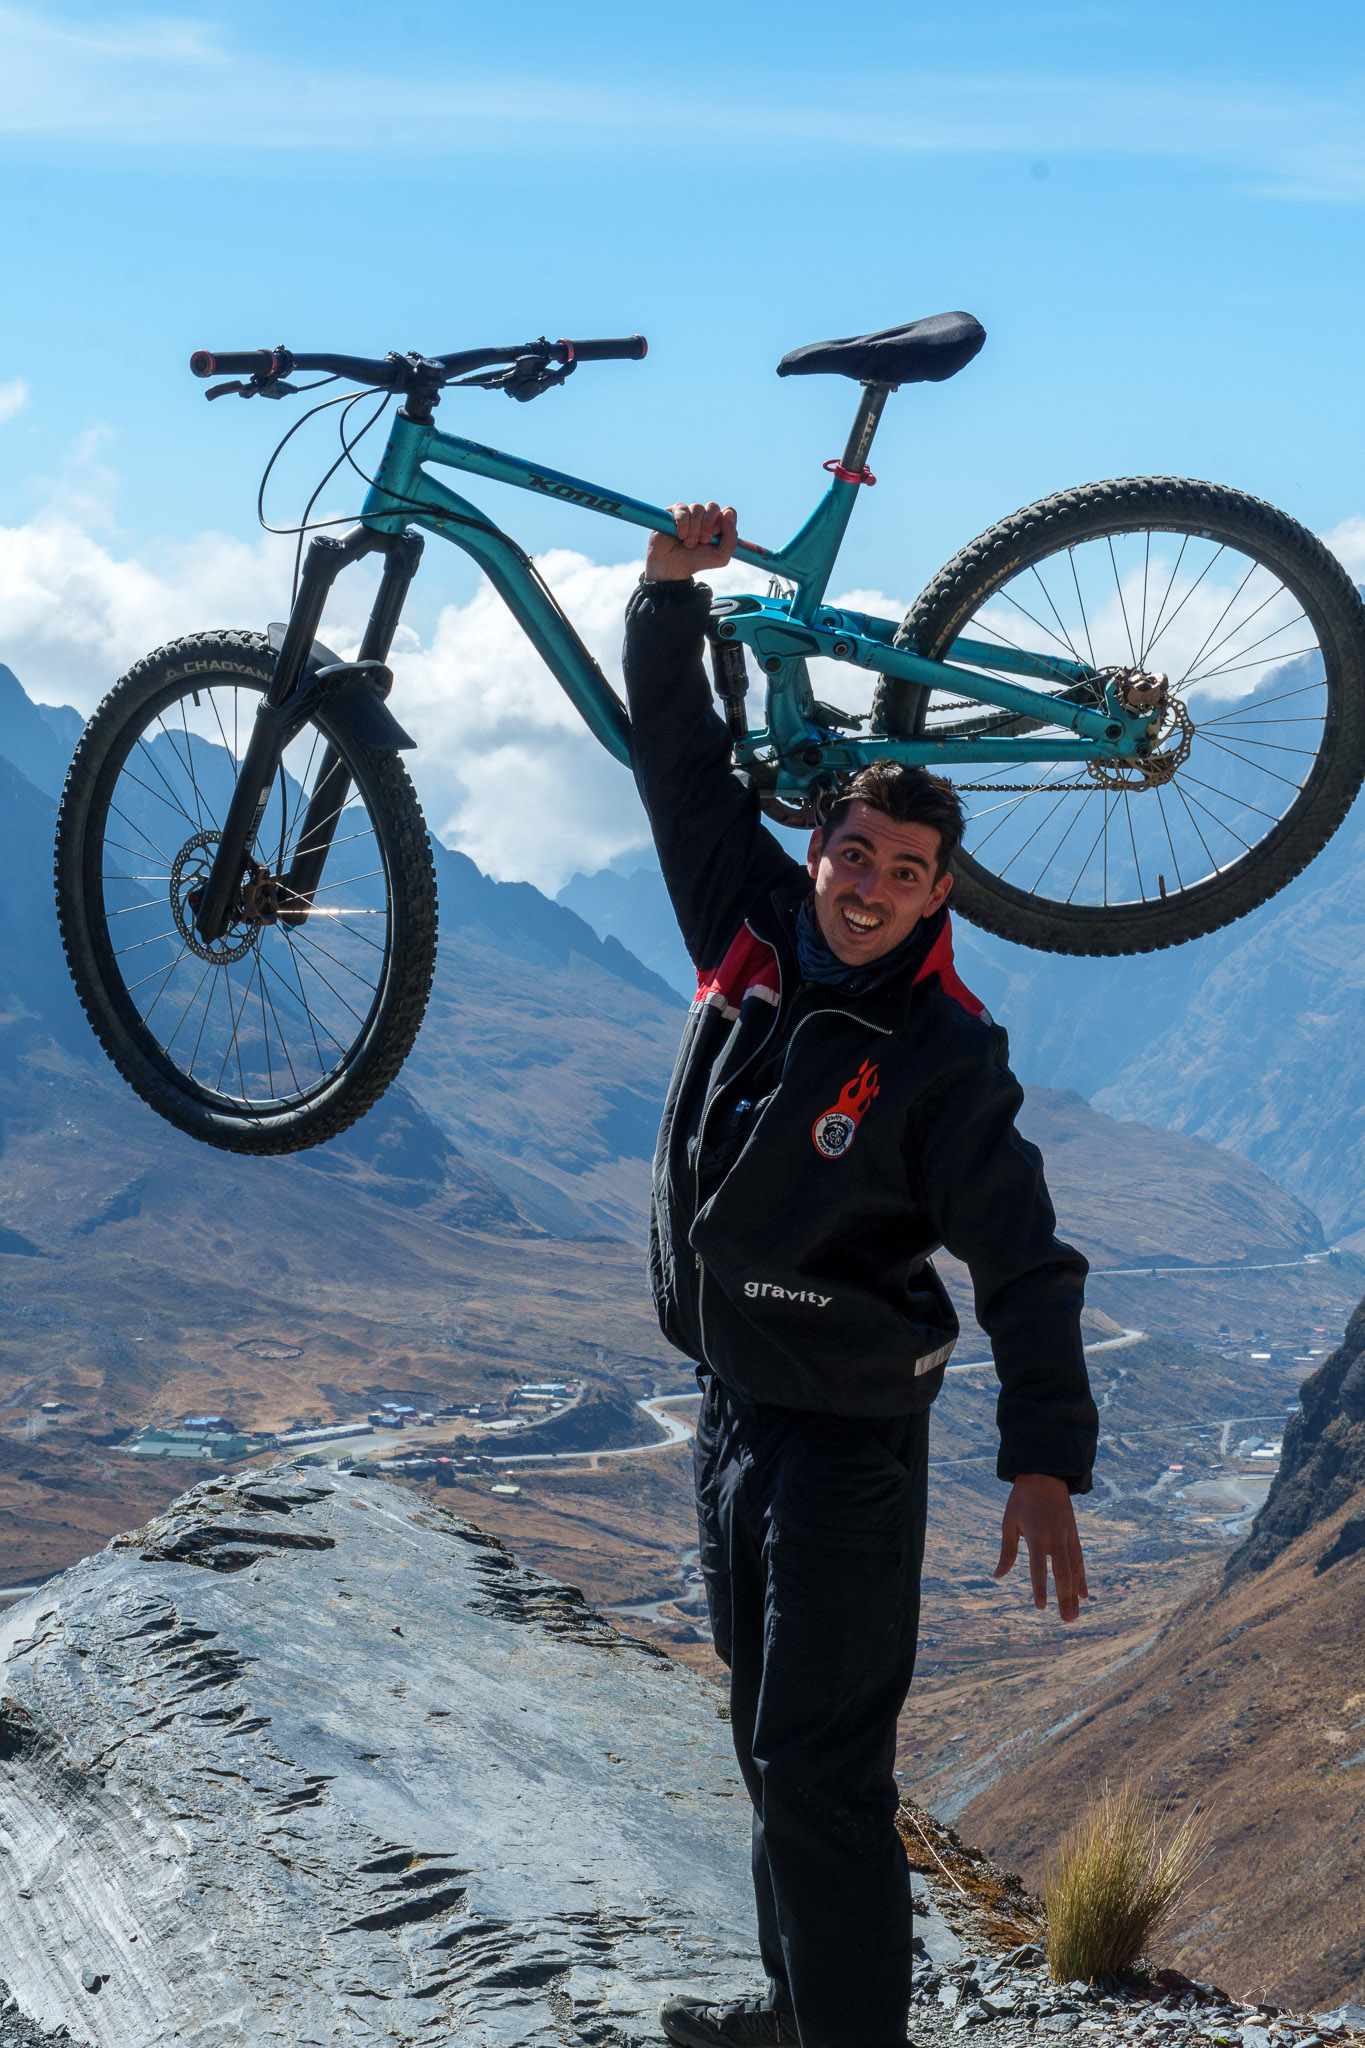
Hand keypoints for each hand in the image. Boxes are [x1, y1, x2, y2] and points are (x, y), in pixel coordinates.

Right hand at [645, 500, 737, 580]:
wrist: (673, 567)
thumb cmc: (697, 561)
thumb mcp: (721, 556)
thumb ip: (731, 537)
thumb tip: (727, 512)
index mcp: (718, 524)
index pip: (728, 512)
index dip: (724, 522)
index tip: (716, 535)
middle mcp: (705, 516)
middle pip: (713, 507)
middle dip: (708, 525)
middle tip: (702, 541)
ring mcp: (690, 512)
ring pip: (697, 508)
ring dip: (694, 529)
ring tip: (689, 543)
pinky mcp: (674, 511)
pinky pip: (683, 509)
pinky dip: (683, 524)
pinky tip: (680, 535)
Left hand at [993, 1473, 1089, 1622]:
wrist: (1045, 1475)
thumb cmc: (1021, 1500)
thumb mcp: (1009, 1522)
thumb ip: (1006, 1551)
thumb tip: (998, 1576)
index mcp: (1036, 1535)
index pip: (1039, 1567)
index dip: (1040, 1588)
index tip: (1041, 1607)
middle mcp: (1055, 1538)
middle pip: (1062, 1573)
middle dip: (1065, 1597)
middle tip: (1066, 1620)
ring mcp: (1067, 1536)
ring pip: (1074, 1569)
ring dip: (1075, 1593)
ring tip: (1075, 1614)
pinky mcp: (1074, 1535)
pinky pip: (1080, 1560)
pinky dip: (1082, 1578)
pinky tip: (1084, 1595)